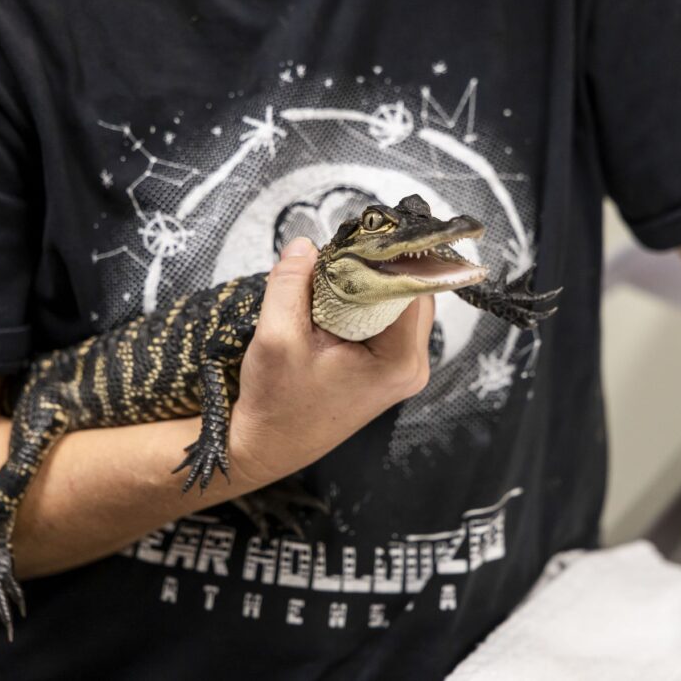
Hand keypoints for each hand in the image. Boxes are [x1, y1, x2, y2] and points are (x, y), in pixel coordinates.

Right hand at [230, 237, 434, 486]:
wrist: (269, 447)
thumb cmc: (276, 404)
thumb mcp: (276, 338)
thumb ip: (290, 284)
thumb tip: (305, 244)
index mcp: (398, 360)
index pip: (412, 284)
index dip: (386, 253)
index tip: (358, 233)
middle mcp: (411, 365)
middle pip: (412, 289)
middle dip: (377, 265)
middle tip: (339, 250)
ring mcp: (402, 367)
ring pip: (399, 301)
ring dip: (370, 282)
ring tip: (331, 275)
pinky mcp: (388, 367)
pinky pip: (387, 318)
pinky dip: (364, 300)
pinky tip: (334, 298)